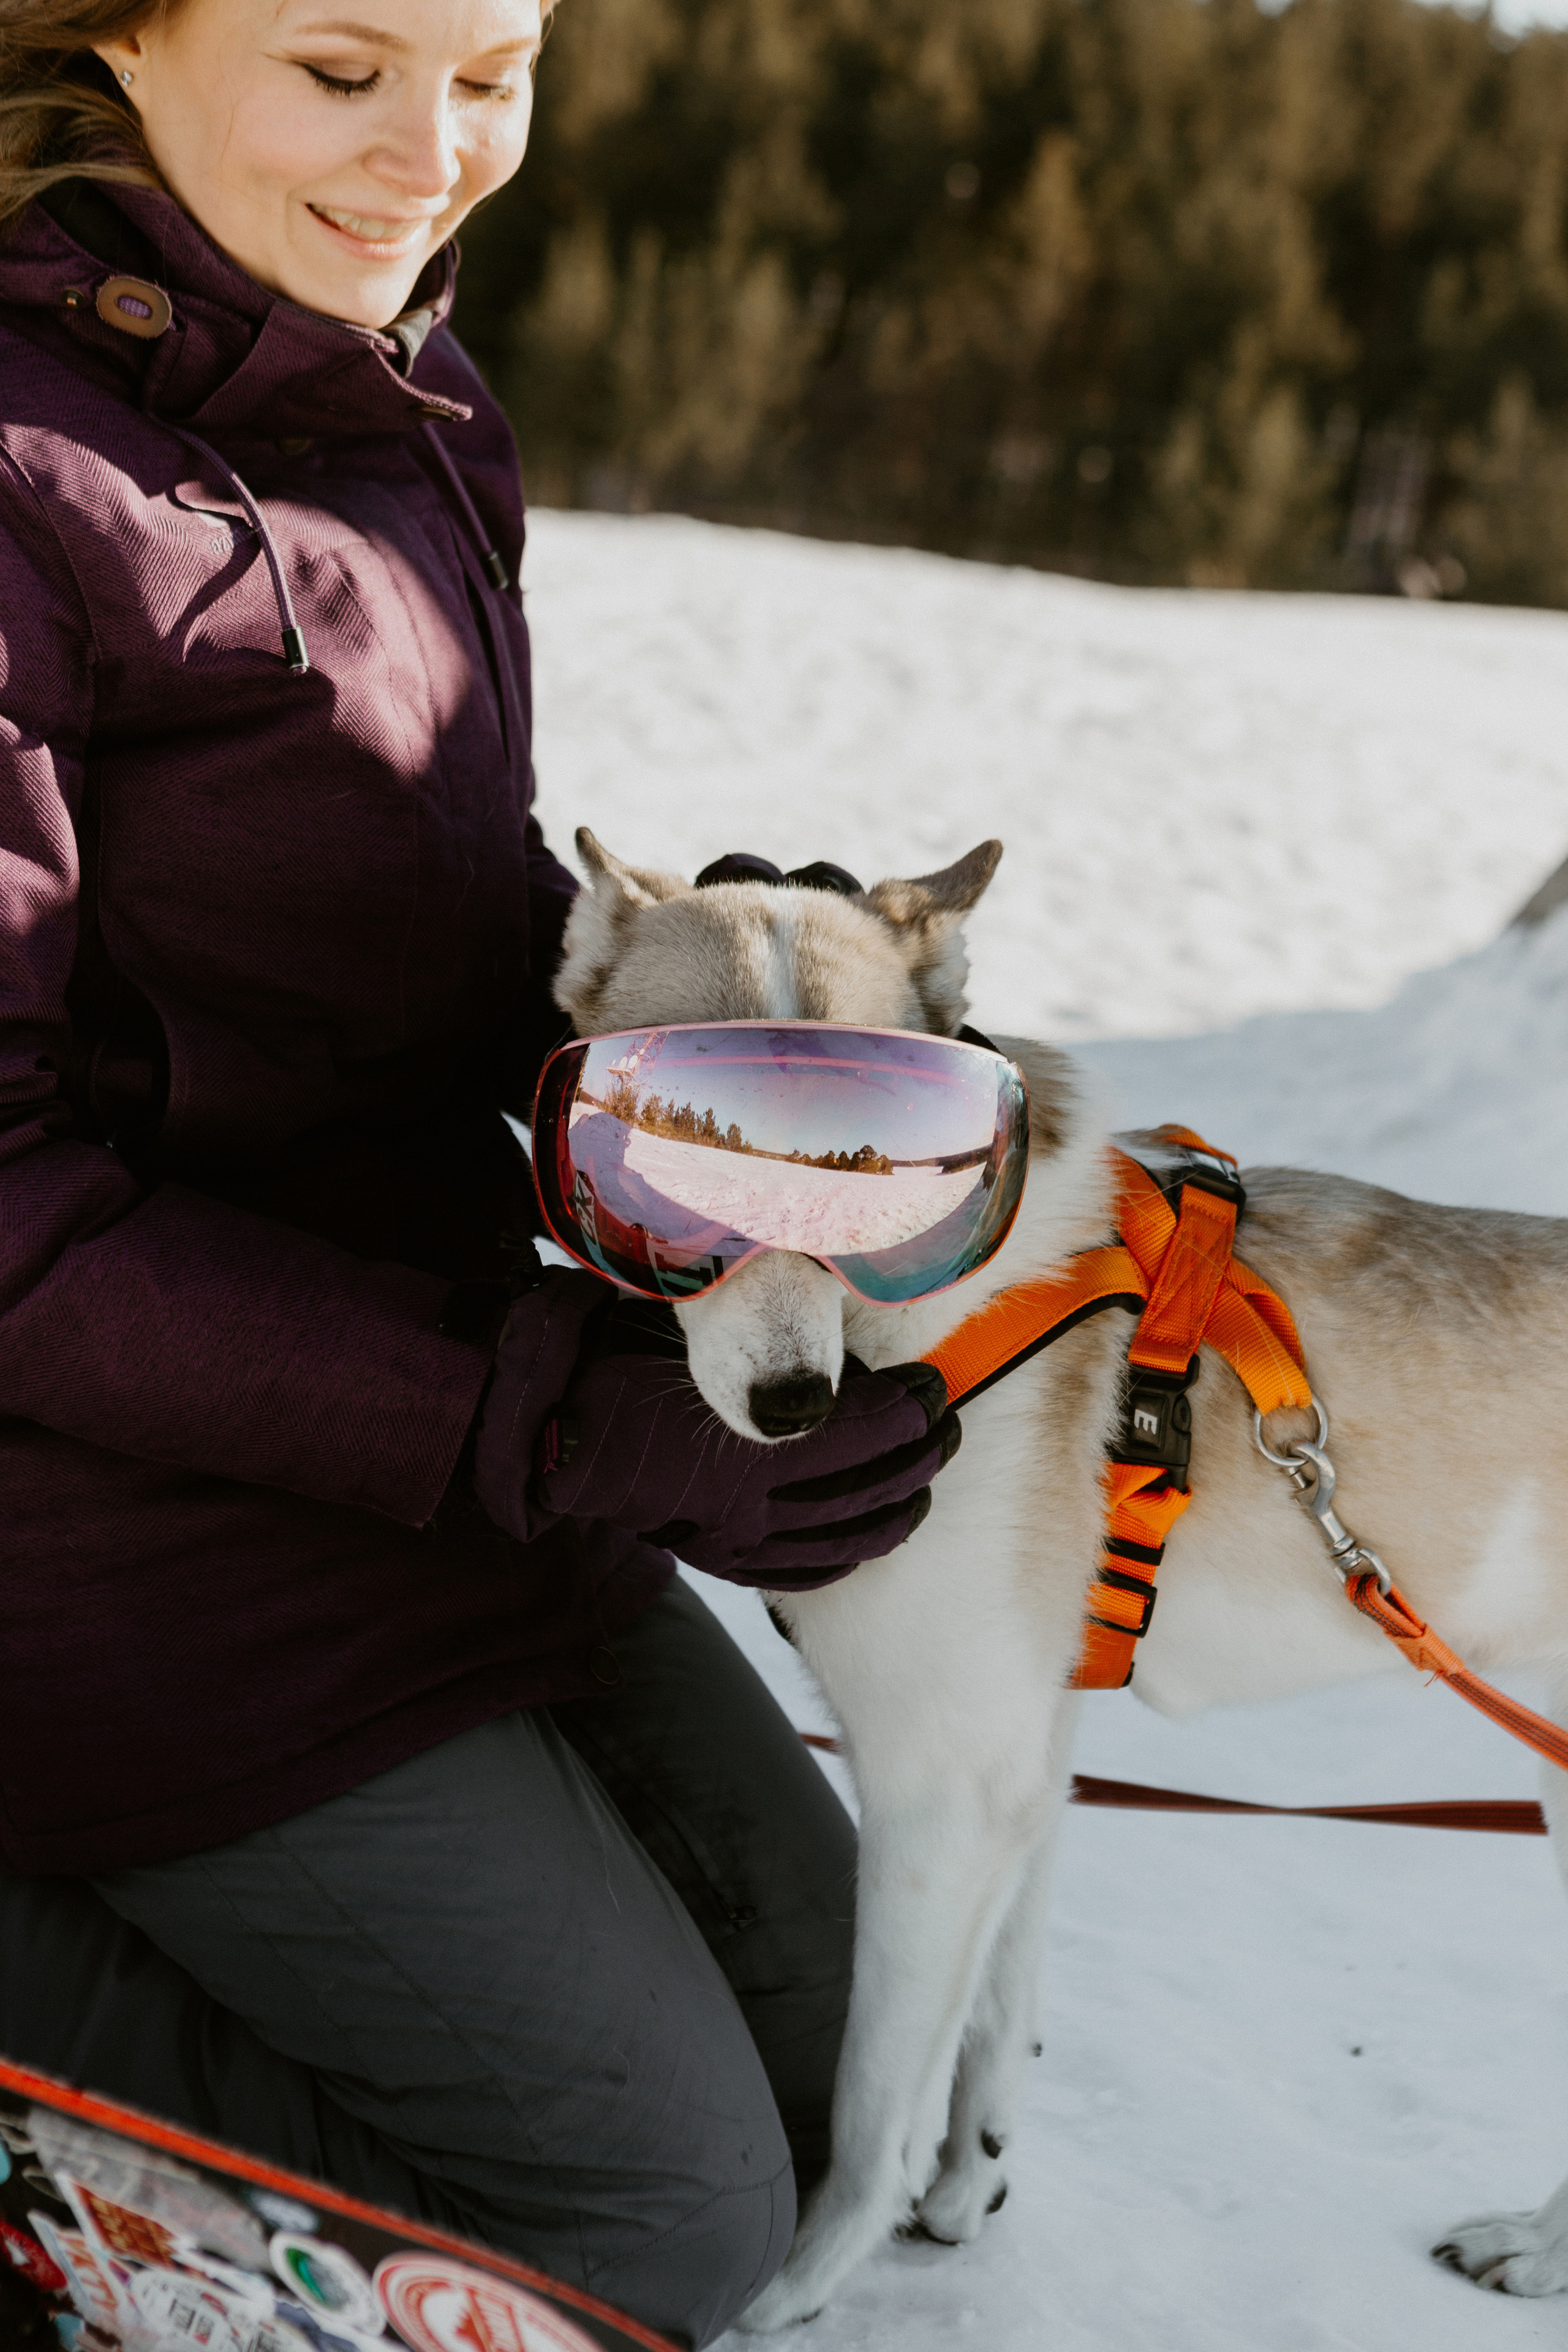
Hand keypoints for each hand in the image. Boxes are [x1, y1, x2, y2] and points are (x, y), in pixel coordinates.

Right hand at [531, 1347, 959, 1589]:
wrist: (543, 1427)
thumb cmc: (615, 1357)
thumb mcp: (692, 1326)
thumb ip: (766, 1336)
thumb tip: (838, 1311)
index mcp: (743, 1438)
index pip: (862, 1431)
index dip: (909, 1410)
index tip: (932, 1385)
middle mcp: (746, 1500)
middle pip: (866, 1485)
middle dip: (920, 1456)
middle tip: (947, 1425)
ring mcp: (733, 1538)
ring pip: (846, 1535)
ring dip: (899, 1506)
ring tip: (928, 1476)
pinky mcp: (718, 1559)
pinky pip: (803, 1573)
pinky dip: (849, 1556)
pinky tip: (874, 1536)